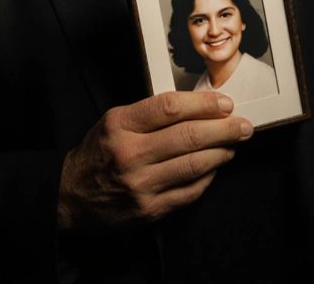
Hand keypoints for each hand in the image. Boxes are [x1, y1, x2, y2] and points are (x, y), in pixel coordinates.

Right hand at [56, 91, 252, 230]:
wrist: (71, 197)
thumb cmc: (99, 153)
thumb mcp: (114, 121)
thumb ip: (150, 113)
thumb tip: (199, 107)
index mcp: (120, 125)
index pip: (170, 107)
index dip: (204, 103)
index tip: (225, 103)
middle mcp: (130, 154)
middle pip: (188, 136)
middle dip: (224, 128)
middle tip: (243, 125)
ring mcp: (141, 185)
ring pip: (195, 165)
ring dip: (222, 152)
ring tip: (233, 144)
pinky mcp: (150, 210)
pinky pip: (190, 191)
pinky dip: (208, 177)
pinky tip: (215, 167)